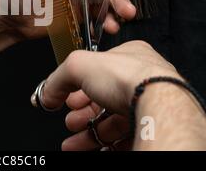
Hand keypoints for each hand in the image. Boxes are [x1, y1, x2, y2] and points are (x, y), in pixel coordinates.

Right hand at [34, 41, 180, 150]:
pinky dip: (108, 145)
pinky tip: (95, 149)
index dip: (78, 87)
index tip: (65, 100)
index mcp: (129, 56)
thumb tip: (47, 93)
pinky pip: (128, 137)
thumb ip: (58, 78)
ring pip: (114, 121)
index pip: (98, 72)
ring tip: (74, 144)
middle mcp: (142, 78)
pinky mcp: (154, 126)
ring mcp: (151, 103)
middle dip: (82, 115)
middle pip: (104, 99)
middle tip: (70, 123)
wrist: (158, 105)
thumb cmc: (128, 78)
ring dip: (90, 134)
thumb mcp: (77, 65)